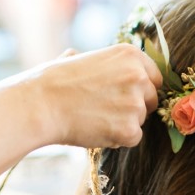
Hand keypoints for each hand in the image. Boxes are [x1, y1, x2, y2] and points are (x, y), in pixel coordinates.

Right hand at [34, 43, 161, 148]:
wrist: (41, 104)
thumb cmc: (53, 81)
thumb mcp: (79, 57)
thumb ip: (98, 62)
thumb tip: (76, 55)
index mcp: (130, 55)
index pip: (154, 77)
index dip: (140, 89)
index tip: (124, 96)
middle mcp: (139, 76)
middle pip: (151, 99)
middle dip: (134, 107)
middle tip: (105, 109)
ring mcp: (136, 103)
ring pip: (141, 120)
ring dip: (123, 123)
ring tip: (94, 117)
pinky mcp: (130, 129)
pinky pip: (133, 138)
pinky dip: (118, 139)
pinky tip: (96, 129)